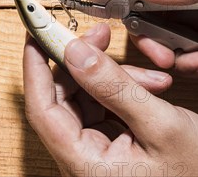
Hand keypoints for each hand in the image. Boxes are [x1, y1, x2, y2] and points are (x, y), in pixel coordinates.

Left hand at [23, 23, 197, 175]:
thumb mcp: (162, 125)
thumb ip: (115, 87)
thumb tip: (76, 53)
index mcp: (84, 163)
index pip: (41, 108)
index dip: (36, 68)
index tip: (36, 34)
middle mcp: (82, 159)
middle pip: (62, 99)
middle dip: (82, 63)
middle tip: (99, 35)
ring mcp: (95, 153)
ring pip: (84, 99)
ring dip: (111, 78)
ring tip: (150, 78)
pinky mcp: (110, 146)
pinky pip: (102, 107)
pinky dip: (121, 91)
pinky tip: (149, 87)